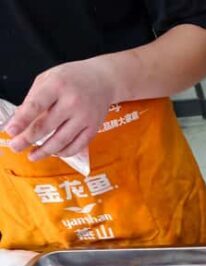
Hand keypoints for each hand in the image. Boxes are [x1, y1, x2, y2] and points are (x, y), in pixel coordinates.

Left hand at [2, 57, 116, 160]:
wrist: (103, 80)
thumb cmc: (72, 78)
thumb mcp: (48, 78)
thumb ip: (33, 98)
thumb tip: (19, 121)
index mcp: (57, 86)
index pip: (36, 106)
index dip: (22, 121)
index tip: (11, 132)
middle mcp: (72, 102)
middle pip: (47, 126)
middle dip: (28, 139)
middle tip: (16, 147)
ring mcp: (85, 117)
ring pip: (62, 140)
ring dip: (45, 151)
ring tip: (32, 156)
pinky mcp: (94, 127)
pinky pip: (78, 145)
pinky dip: (64, 152)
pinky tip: (54, 153)